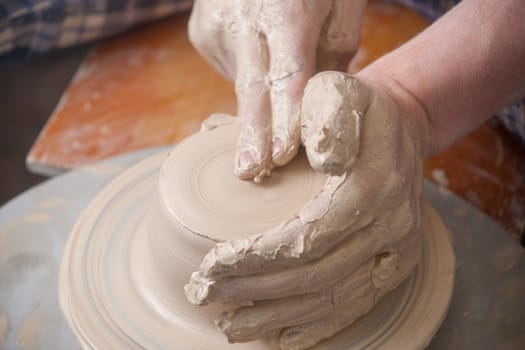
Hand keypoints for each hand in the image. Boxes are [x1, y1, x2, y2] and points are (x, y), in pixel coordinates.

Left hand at [185, 72, 428, 348]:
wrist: (397, 127)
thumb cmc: (354, 107)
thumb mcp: (338, 90)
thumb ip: (326, 116)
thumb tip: (321, 156)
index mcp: (372, 185)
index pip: (306, 237)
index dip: (256, 258)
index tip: (211, 265)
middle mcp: (389, 226)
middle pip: (314, 275)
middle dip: (254, 291)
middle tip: (205, 295)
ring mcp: (396, 250)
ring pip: (332, 298)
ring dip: (277, 316)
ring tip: (230, 325)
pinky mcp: (395, 265)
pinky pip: (355, 305)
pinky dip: (314, 326)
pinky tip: (280, 336)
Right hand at [188, 0, 366, 181]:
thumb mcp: (340, 4)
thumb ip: (334, 52)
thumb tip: (319, 102)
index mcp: (285, 8)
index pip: (287, 72)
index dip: (287, 115)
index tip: (283, 153)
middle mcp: (242, 16)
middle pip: (251, 87)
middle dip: (252, 135)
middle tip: (248, 172)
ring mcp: (215, 24)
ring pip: (242, 82)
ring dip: (262, 96)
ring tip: (276, 67)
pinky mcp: (201, 32)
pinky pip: (230, 69)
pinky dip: (248, 73)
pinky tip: (256, 52)